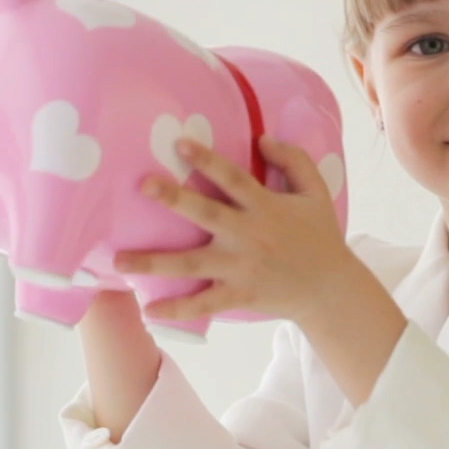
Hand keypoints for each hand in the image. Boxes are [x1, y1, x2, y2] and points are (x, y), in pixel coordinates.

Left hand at [114, 135, 359, 326]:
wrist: (330, 289)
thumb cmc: (319, 236)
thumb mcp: (316, 192)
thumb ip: (294, 160)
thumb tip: (262, 137)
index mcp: (265, 207)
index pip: (233, 179)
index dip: (208, 160)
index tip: (180, 143)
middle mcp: (249, 236)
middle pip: (206, 215)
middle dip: (175, 199)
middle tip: (143, 185)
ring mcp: (241, 268)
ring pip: (193, 264)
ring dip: (154, 263)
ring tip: (118, 261)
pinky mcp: (240, 295)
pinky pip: (204, 304)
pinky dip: (177, 309)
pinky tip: (148, 311)